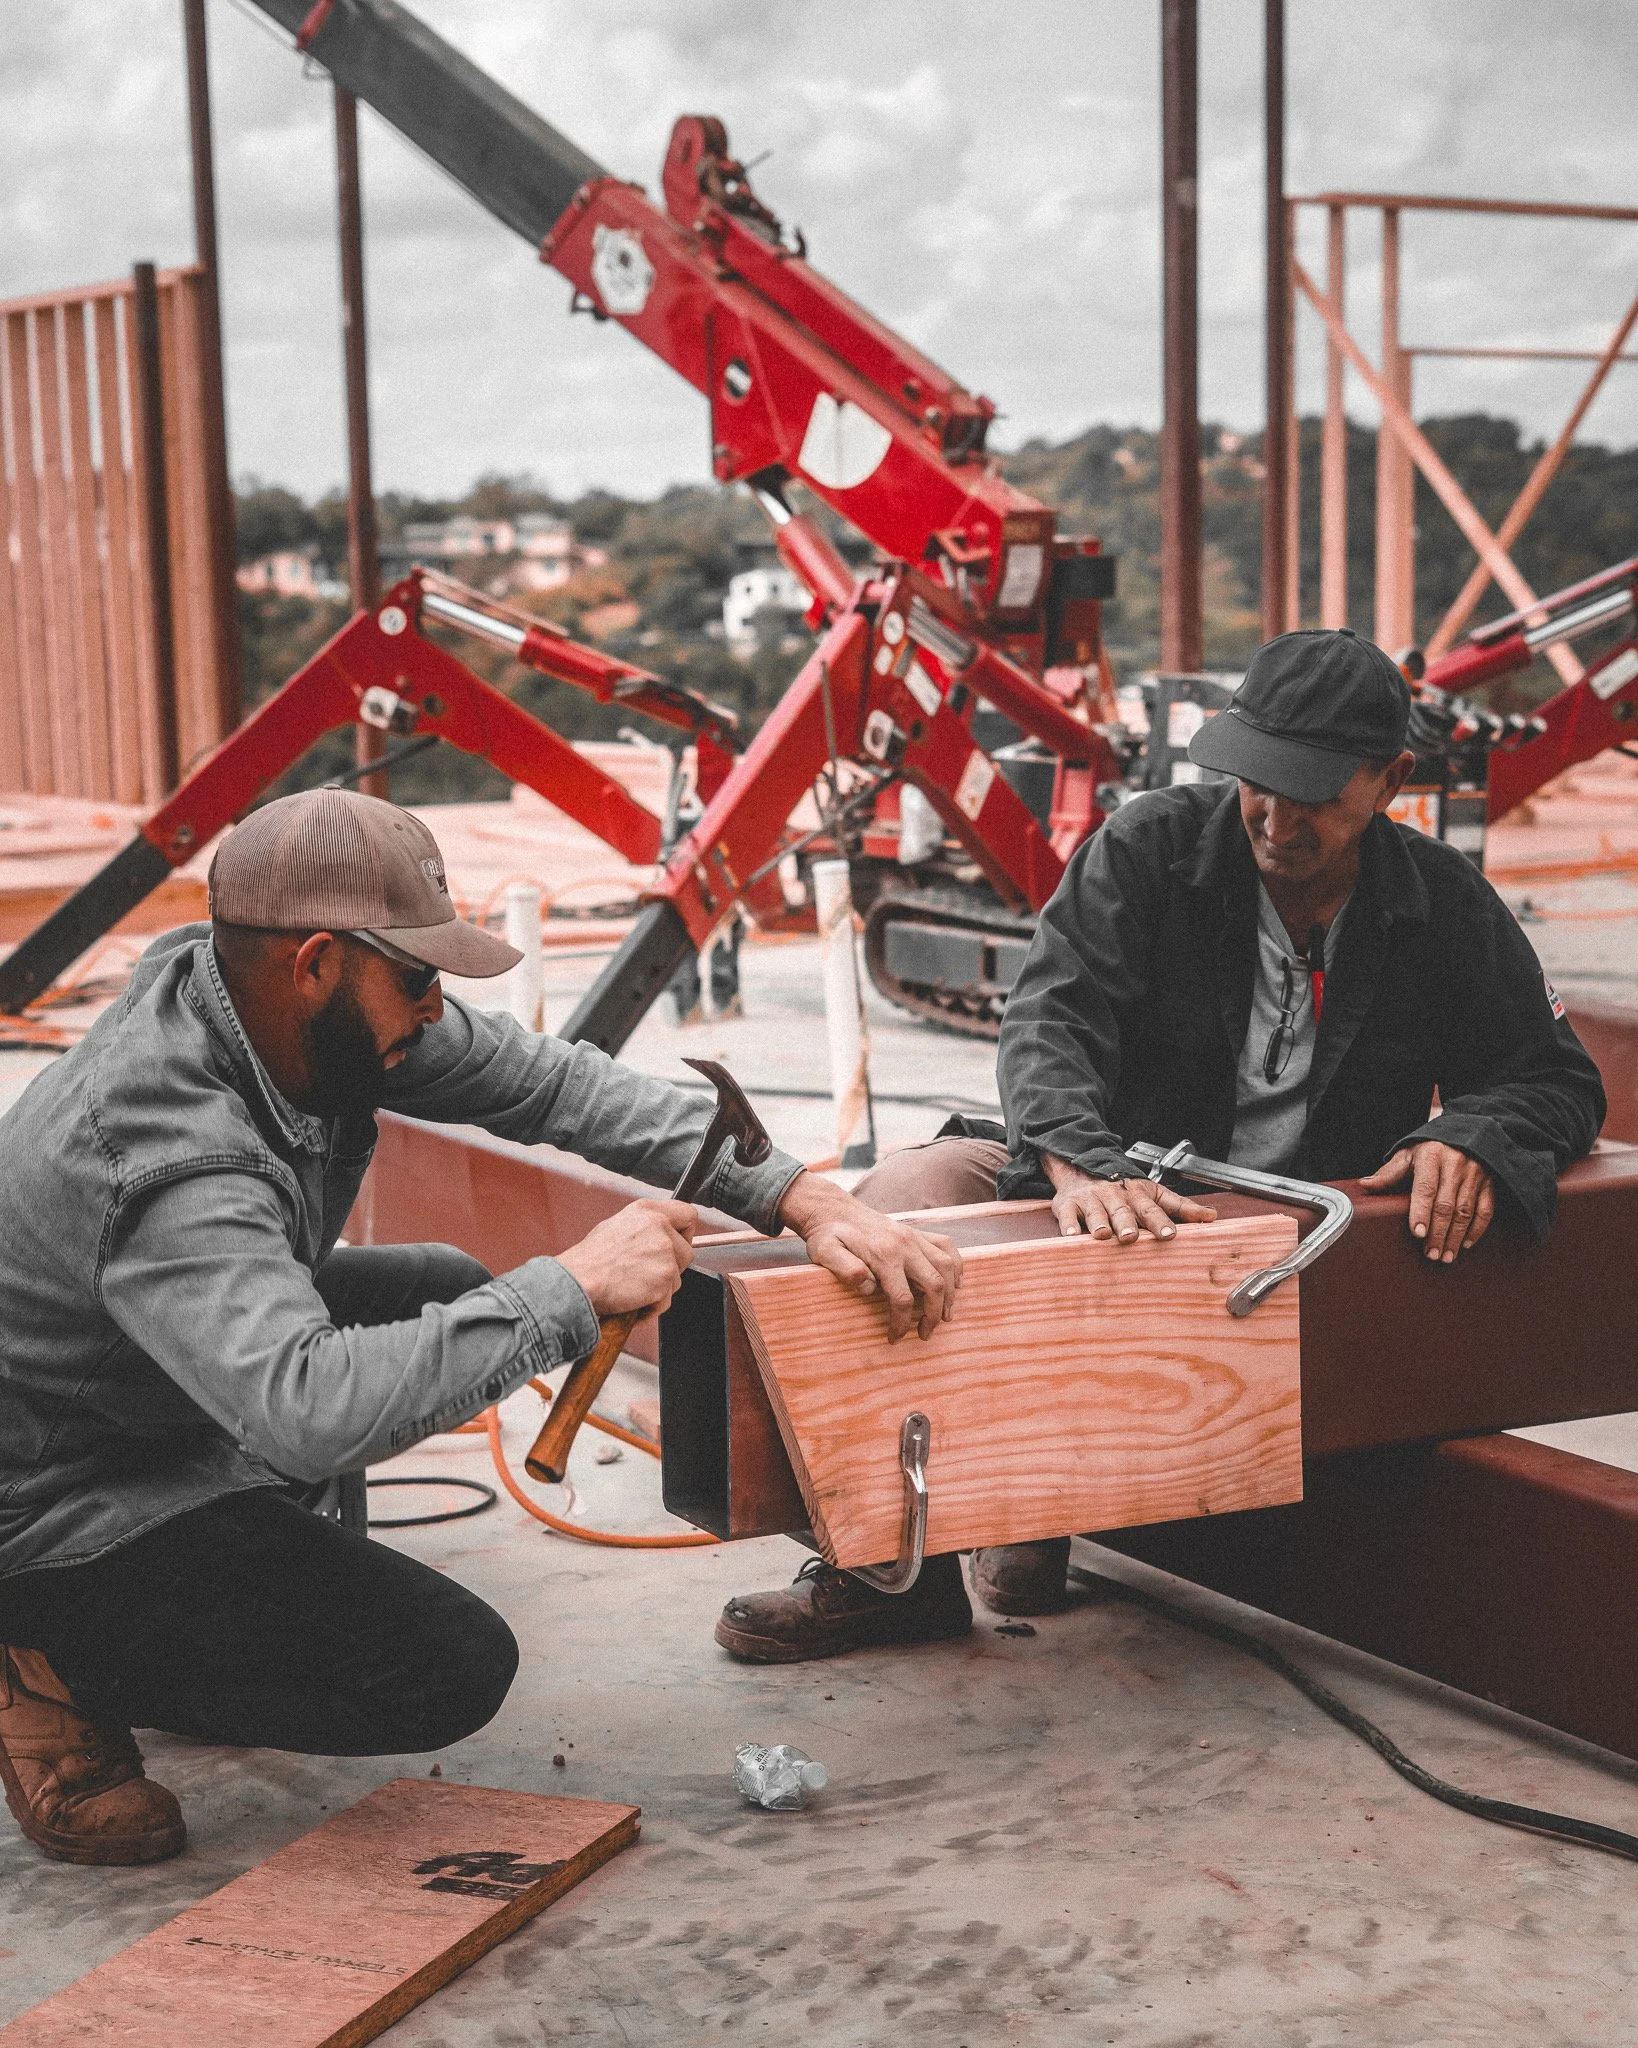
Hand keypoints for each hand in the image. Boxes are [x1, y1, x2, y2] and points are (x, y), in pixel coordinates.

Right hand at [558, 1198, 697, 1317]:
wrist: (578, 1281)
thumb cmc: (589, 1259)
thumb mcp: (616, 1226)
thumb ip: (644, 1227)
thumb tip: (660, 1235)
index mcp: (647, 1211)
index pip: (688, 1214)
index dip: (686, 1232)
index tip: (678, 1243)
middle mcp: (659, 1227)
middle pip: (686, 1251)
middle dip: (672, 1267)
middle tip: (647, 1274)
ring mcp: (664, 1252)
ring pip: (677, 1277)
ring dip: (660, 1288)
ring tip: (633, 1288)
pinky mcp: (665, 1278)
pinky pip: (667, 1299)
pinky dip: (652, 1306)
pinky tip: (633, 1300)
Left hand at [777, 1172, 962, 1340]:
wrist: (833, 1209)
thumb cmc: (828, 1235)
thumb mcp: (825, 1252)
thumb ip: (844, 1268)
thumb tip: (867, 1287)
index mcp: (884, 1254)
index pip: (902, 1298)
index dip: (901, 1323)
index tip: (894, 1338)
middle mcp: (905, 1244)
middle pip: (934, 1284)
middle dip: (933, 1314)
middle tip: (925, 1333)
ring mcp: (914, 1236)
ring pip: (947, 1266)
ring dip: (950, 1294)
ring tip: (944, 1315)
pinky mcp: (917, 1232)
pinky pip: (947, 1246)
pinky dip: (956, 1266)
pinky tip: (954, 1283)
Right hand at [1042, 1155, 1216, 1243]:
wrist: (1083, 1169)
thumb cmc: (1123, 1190)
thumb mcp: (1154, 1194)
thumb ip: (1181, 1207)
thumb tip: (1211, 1217)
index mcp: (1136, 1195)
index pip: (1151, 1209)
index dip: (1160, 1222)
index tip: (1169, 1234)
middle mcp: (1114, 1196)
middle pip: (1122, 1211)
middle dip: (1126, 1224)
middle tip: (1131, 1237)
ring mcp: (1090, 1200)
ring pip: (1095, 1212)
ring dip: (1099, 1223)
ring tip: (1103, 1235)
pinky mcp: (1068, 1205)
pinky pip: (1068, 1215)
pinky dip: (1069, 1225)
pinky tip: (1071, 1235)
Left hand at [1360, 1142, 1493, 1262]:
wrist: (1465, 1132)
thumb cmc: (1431, 1148)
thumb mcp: (1408, 1154)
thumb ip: (1389, 1173)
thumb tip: (1365, 1186)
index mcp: (1431, 1156)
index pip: (1425, 1188)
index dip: (1421, 1212)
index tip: (1418, 1233)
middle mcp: (1455, 1164)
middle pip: (1446, 1205)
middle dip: (1438, 1233)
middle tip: (1431, 1254)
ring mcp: (1475, 1174)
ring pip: (1465, 1211)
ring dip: (1455, 1237)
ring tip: (1446, 1256)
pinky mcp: (1489, 1183)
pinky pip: (1485, 1210)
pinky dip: (1476, 1229)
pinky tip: (1465, 1244)